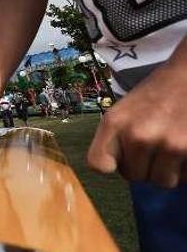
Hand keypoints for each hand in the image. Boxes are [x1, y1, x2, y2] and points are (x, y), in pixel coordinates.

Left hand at [87, 64, 186, 187]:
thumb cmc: (155, 94)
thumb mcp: (124, 110)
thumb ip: (116, 138)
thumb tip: (114, 169)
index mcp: (114, 123)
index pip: (98, 164)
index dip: (111, 165)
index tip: (120, 159)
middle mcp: (138, 135)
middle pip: (134, 177)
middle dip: (143, 166)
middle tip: (153, 147)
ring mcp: (168, 144)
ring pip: (162, 181)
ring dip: (167, 170)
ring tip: (170, 147)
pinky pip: (185, 178)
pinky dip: (185, 169)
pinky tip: (184, 148)